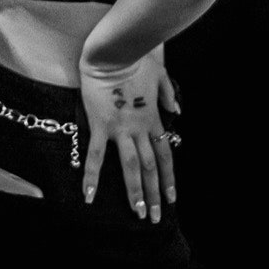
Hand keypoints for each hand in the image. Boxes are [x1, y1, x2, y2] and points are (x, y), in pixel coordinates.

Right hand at [79, 50, 177, 222]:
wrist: (115, 52)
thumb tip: (178, 111)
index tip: (171, 198)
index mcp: (153, 119)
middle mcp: (140, 129)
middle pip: (151, 167)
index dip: (169, 178)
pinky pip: (96, 156)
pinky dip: (92, 176)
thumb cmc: (137, 58)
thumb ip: (168, 94)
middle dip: (154, 194)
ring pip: (131, 167)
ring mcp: (121, 130)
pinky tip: (89, 195)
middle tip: (153, 216)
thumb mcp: (160, 74)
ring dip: (135, 192)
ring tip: (137, 213)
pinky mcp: (101, 126)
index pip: (165, 156)